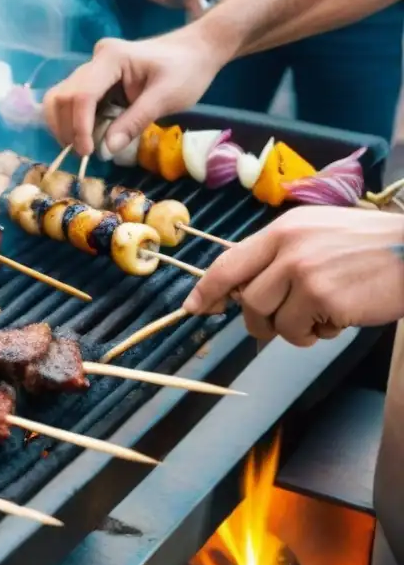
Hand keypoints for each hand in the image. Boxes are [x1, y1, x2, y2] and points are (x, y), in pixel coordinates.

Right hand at [42, 29, 226, 155]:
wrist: (197, 50)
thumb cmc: (187, 70)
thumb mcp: (167, 98)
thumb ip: (135, 121)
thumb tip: (107, 149)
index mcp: (111, 58)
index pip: (82, 94)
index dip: (79, 126)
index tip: (88, 152)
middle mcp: (95, 60)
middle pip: (62, 96)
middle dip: (66, 128)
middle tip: (83, 153)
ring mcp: (92, 68)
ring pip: (60, 98)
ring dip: (64, 125)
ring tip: (82, 146)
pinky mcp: (95, 79)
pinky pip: (72, 101)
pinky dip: (73, 122)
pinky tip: (87, 136)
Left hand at [183, 206, 403, 346]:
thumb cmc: (371, 248)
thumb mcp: (318, 235)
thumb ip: (281, 256)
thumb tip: (244, 290)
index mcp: (283, 229)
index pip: (229, 261)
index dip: (206, 288)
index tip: (194, 307)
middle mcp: (287, 246)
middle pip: (245, 297)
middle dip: (257, 320)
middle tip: (278, 324)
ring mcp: (302, 270)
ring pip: (268, 318)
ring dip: (290, 330)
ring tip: (319, 318)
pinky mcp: (320, 295)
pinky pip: (297, 332)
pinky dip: (315, 335)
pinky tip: (339, 319)